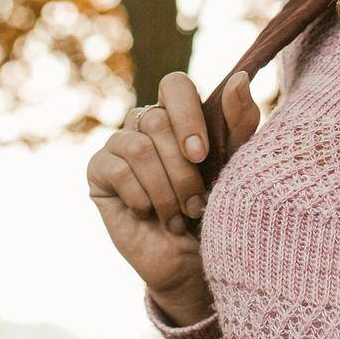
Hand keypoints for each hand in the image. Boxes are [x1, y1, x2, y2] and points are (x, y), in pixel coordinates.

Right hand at [87, 69, 260, 320]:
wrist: (194, 261)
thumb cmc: (218, 208)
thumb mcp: (235, 164)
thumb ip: (239, 123)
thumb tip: (240, 77)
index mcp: (180, 114)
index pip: (175, 85)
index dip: (187, 116)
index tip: (201, 155)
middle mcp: (146, 123)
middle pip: (157, 121)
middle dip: (181, 169)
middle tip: (195, 202)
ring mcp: (119, 145)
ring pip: (137, 146)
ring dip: (164, 188)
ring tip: (178, 215)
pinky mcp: (99, 172)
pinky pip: (115, 169)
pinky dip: (140, 197)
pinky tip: (148, 213)